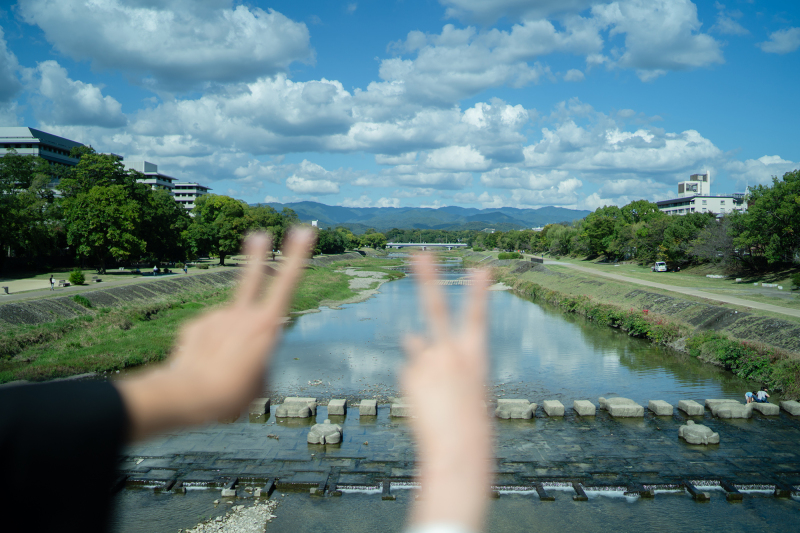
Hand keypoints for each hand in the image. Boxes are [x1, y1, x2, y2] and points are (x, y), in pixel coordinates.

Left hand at [117, 229, 313, 439]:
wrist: (190, 394)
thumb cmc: (233, 393)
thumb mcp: (261, 381)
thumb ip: (260, 359)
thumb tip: (246, 351)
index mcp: (267, 324)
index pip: (288, 282)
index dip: (298, 254)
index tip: (304, 231)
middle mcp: (243, 314)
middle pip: (253, 277)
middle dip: (257, 255)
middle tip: (259, 234)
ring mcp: (218, 316)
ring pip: (229, 324)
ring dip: (228, 341)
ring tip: (221, 370)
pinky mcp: (197, 324)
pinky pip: (209, 333)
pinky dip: (209, 347)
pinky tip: (204, 365)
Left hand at [403, 254, 491, 532]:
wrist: (458, 451)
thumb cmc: (470, 424)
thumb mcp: (466, 387)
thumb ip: (442, 358)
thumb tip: (408, 336)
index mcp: (477, 356)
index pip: (478, 316)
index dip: (478, 290)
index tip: (479, 267)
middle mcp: (451, 352)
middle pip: (436, 308)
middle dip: (427, 279)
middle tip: (419, 253)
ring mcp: (428, 362)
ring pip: (416, 347)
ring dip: (421, 360)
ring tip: (434, 391)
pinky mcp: (409, 374)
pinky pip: (409, 372)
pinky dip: (414, 384)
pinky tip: (424, 403)